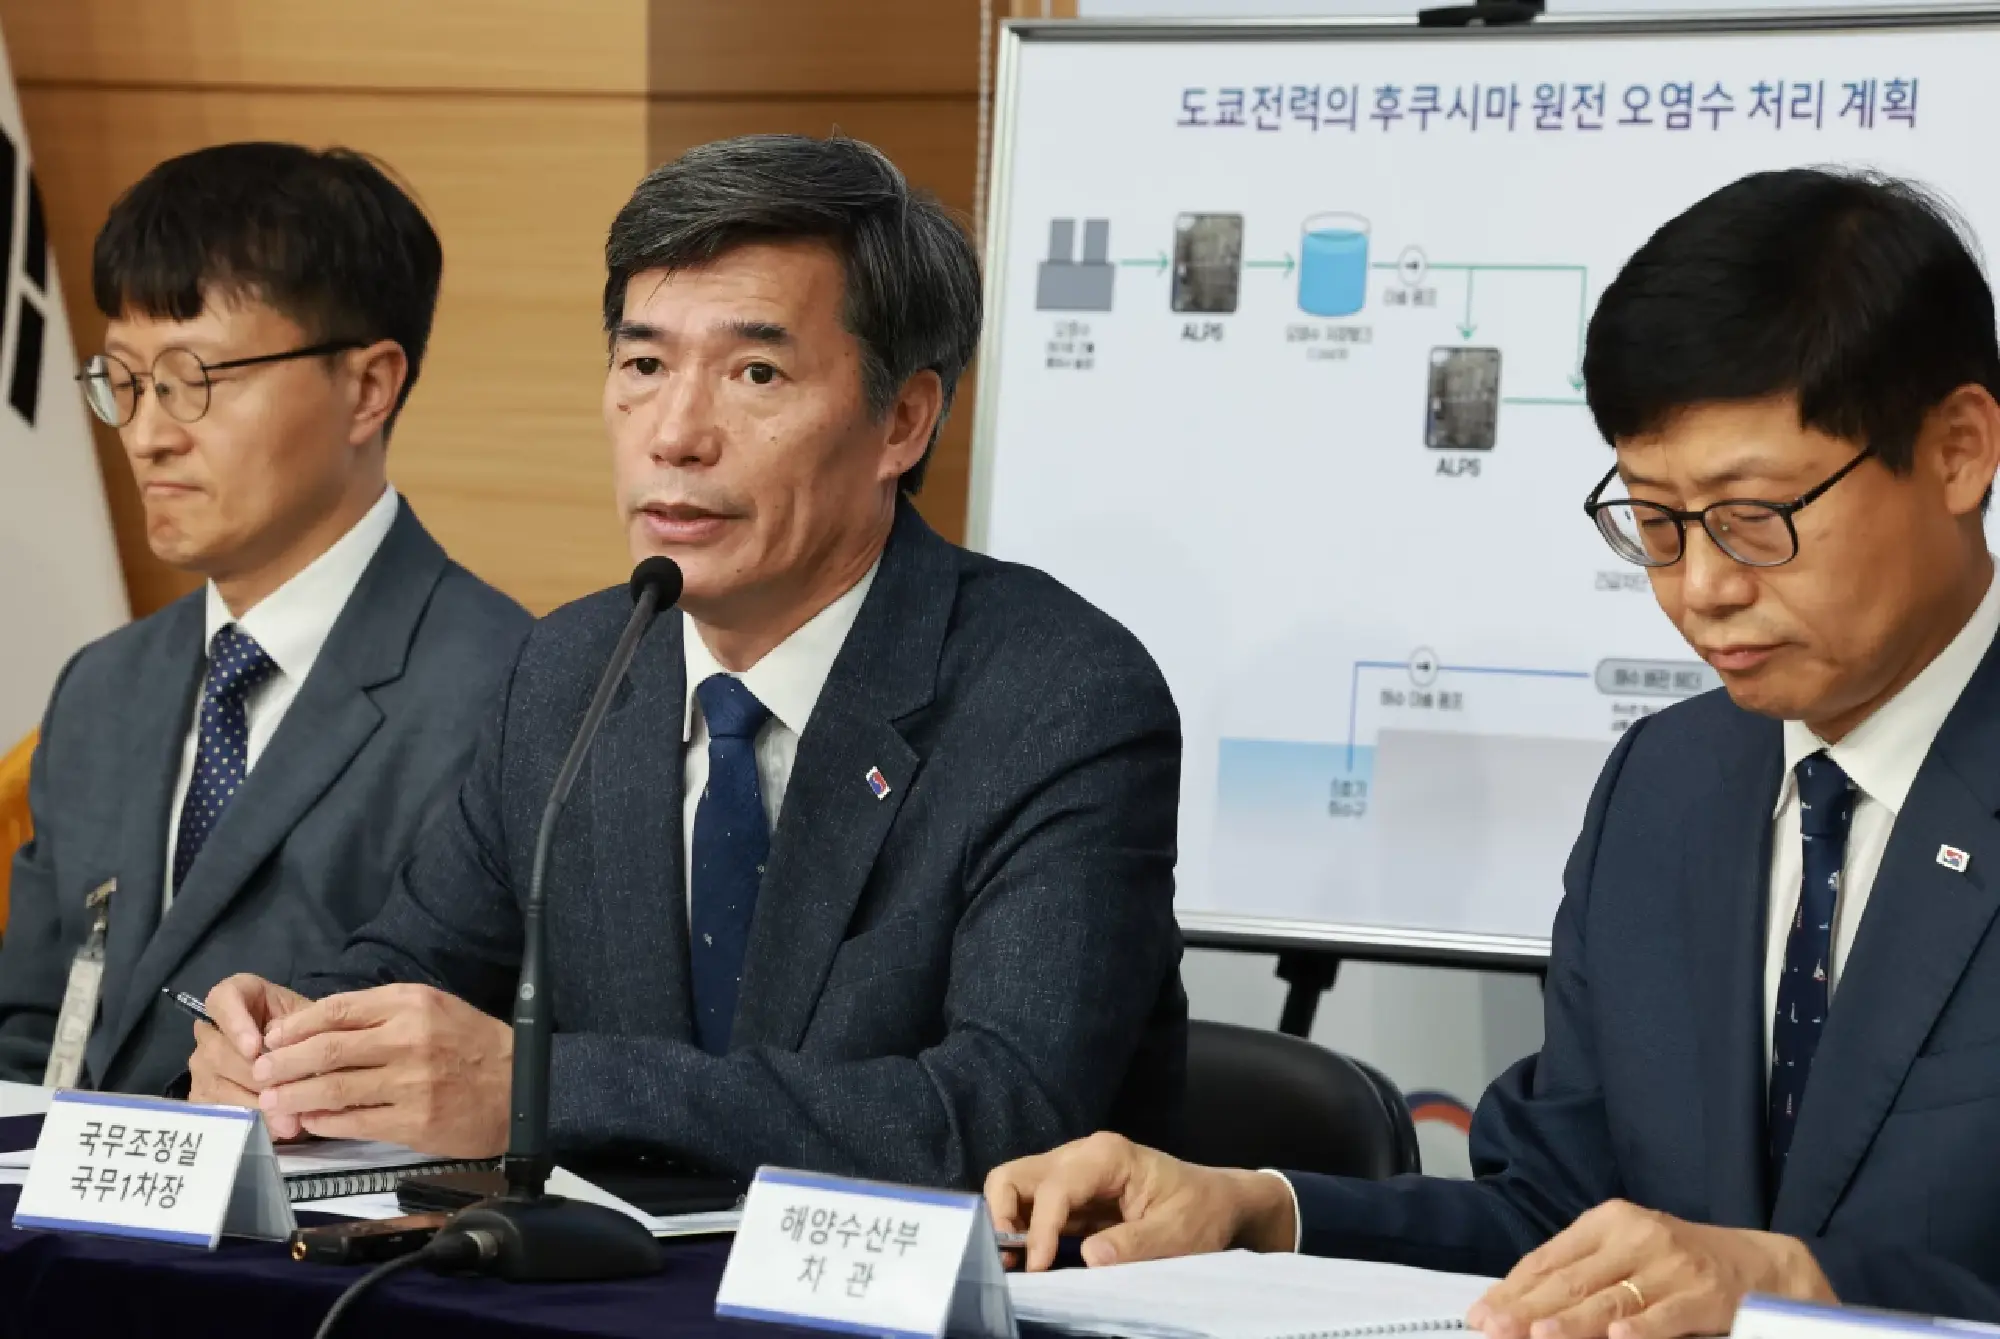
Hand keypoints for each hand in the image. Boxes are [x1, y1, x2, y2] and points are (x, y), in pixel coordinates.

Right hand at [189, 973, 312, 1131]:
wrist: (307, 1059)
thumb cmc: (309, 1031)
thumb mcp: (312, 1022)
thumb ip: (300, 1032)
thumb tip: (282, 1060)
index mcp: (236, 996)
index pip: (222, 1000)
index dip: (236, 1024)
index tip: (255, 1049)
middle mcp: (211, 1030)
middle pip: (219, 1052)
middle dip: (254, 1077)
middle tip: (283, 1096)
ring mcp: (203, 1065)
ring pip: (217, 1085)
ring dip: (253, 1105)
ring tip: (287, 1122)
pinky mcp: (203, 1096)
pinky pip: (216, 1111)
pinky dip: (246, 1122)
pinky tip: (272, 1130)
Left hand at [250, 983, 512, 1157]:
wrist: (521, 1085)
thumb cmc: (472, 1044)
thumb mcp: (433, 1008)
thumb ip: (381, 1014)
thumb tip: (320, 1030)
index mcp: (410, 1004)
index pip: (337, 1010)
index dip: (296, 1027)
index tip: (272, 1039)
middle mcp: (408, 1038)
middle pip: (327, 1050)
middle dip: (283, 1064)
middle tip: (259, 1073)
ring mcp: (410, 1082)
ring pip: (333, 1088)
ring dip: (294, 1096)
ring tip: (271, 1102)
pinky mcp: (413, 1121)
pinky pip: (354, 1121)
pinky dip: (324, 1121)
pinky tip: (310, 1120)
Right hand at [984, 1132, 1297, 1271]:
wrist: (1217, 1203)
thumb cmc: (1202, 1212)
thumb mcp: (1179, 1233)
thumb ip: (1135, 1244)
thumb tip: (1089, 1258)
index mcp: (1107, 1156)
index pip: (1055, 1187)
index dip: (1040, 1228)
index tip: (1038, 1267)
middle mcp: (1080, 1156)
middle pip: (1015, 1175)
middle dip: (1002, 1215)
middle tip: (1008, 1259)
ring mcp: (1071, 1175)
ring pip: (1014, 1188)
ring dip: (1005, 1224)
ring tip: (1012, 1262)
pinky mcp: (1069, 1198)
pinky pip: (1030, 1208)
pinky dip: (1019, 1231)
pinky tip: (1027, 1259)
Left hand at [1468, 1201, 1836, 1338]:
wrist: (1764, 1265)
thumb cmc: (1682, 1265)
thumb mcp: (1628, 1255)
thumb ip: (1582, 1275)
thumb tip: (1521, 1306)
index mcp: (1609, 1221)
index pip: (1549, 1259)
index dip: (1514, 1289)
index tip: (1481, 1314)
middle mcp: (1636, 1235)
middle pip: (1572, 1281)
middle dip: (1528, 1310)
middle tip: (1493, 1329)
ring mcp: (1672, 1263)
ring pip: (1610, 1299)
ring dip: (1571, 1322)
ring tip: (1537, 1335)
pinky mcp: (1706, 1292)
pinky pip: (1667, 1314)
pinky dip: (1641, 1327)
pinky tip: (1617, 1338)